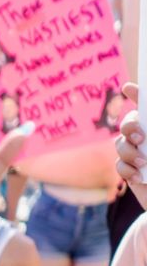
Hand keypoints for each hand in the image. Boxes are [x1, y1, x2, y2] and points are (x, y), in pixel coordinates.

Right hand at [115, 83, 146, 202]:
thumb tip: (144, 136)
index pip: (145, 107)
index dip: (136, 94)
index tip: (128, 88)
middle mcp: (145, 137)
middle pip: (127, 123)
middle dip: (129, 126)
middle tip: (140, 136)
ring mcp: (135, 153)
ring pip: (120, 145)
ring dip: (129, 152)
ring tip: (143, 163)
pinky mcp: (129, 171)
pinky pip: (120, 166)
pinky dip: (128, 171)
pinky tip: (140, 178)